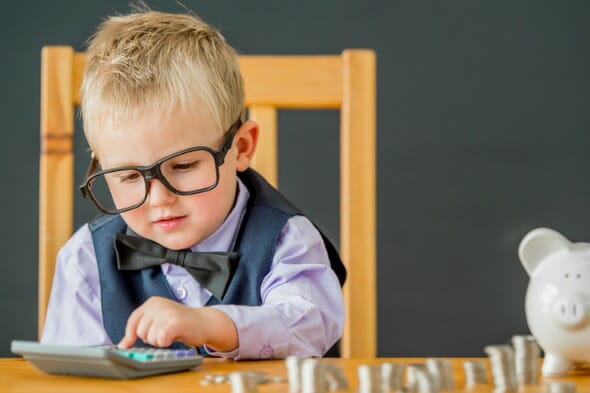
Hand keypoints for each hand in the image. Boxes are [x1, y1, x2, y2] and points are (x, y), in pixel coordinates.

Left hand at [117, 296, 237, 350]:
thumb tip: (122, 345)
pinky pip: (161, 339)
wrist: (204, 322)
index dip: (129, 335)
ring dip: (159, 342)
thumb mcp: (158, 321)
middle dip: (150, 338)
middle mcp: (158, 304)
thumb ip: (141, 329)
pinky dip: (165, 342)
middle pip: (140, 332)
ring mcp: (167, 312)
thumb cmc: (181, 323)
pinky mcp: (175, 321)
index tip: (128, 344)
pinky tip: (173, 337)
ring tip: (171, 334)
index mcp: (152, 302)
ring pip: (150, 338)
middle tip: (164, 334)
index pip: (132, 321)